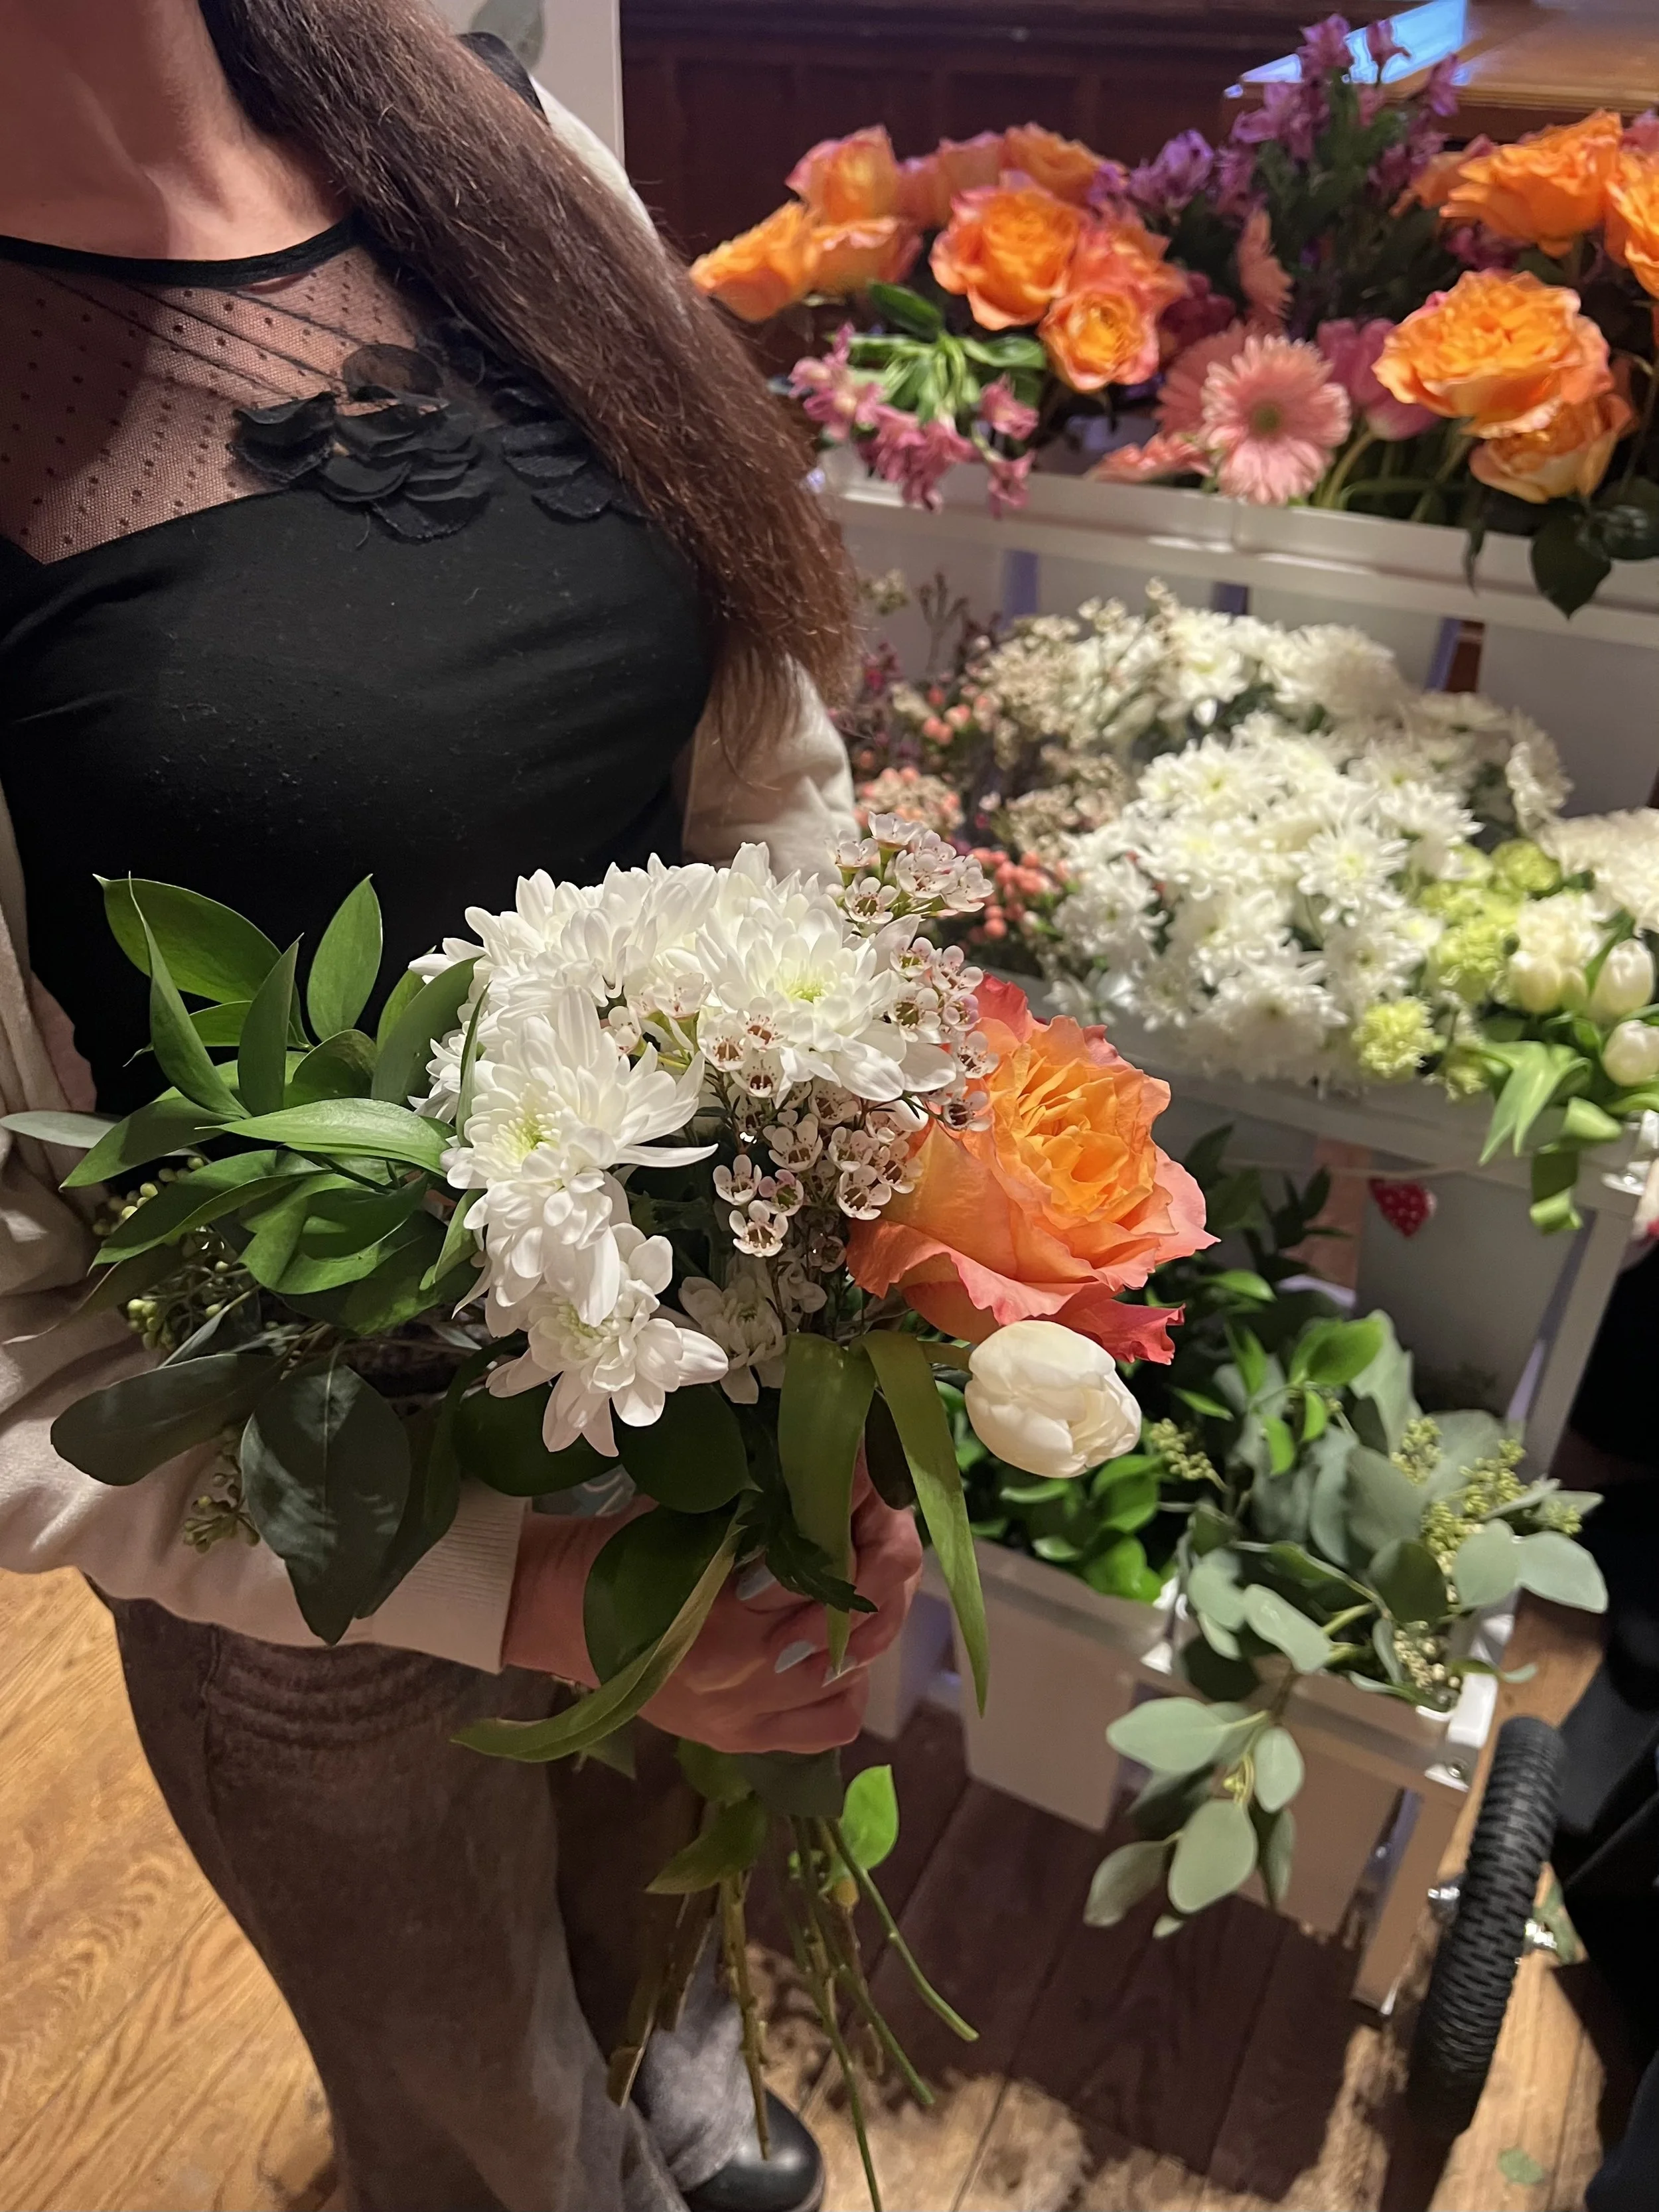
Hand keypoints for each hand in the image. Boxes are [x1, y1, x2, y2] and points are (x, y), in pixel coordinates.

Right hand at [502, 1472, 922, 1755]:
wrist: (554, 1614)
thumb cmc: (618, 1550)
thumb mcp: (688, 1514)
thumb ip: (764, 1507)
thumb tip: (836, 1468)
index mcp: (722, 1616)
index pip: (824, 1561)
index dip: (854, 1506)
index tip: (865, 1467)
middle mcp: (743, 1679)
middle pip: (854, 1619)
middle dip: (881, 1555)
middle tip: (880, 1515)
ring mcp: (747, 1717)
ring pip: (854, 1669)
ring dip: (873, 1615)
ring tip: (866, 1575)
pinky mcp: (744, 1738)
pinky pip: (830, 1722)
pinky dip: (848, 1683)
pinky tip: (838, 1647)